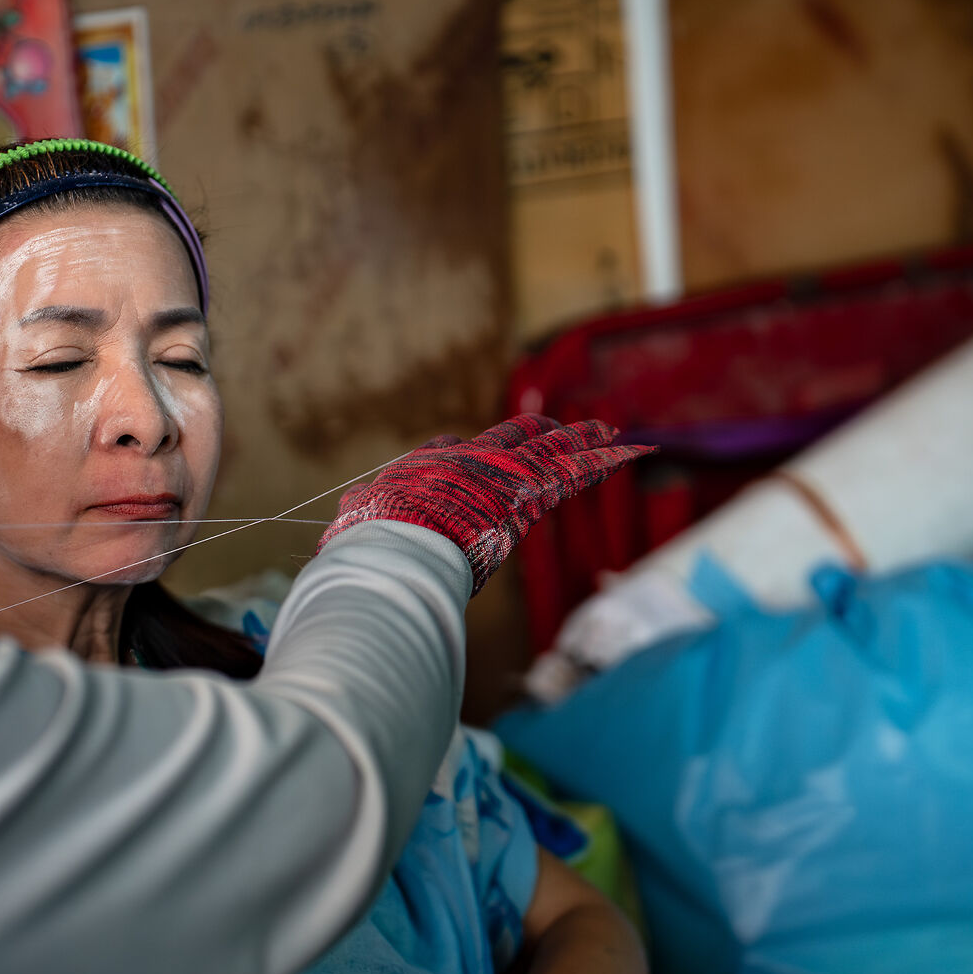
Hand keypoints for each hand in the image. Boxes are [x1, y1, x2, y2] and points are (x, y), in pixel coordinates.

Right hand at [318, 416, 649, 593]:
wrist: (395, 544)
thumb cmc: (370, 542)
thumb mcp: (355, 528)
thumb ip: (356, 527)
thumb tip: (338, 536)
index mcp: (428, 469)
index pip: (453, 453)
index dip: (467, 456)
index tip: (471, 458)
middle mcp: (469, 462)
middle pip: (511, 438)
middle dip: (537, 435)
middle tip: (559, 430)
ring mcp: (503, 473)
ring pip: (551, 448)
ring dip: (580, 439)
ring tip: (607, 429)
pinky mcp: (532, 491)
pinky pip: (578, 470)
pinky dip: (607, 460)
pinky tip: (634, 449)